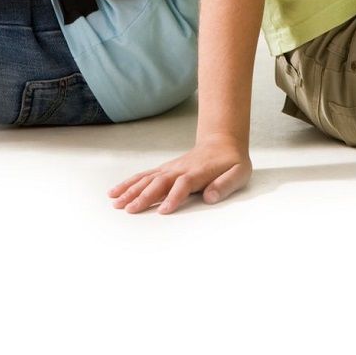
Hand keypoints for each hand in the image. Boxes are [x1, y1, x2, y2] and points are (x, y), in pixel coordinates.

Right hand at [109, 138, 251, 213]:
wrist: (222, 143)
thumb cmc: (232, 162)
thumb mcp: (239, 173)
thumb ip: (225, 184)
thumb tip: (210, 197)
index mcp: (199, 173)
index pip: (183, 185)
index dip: (173, 197)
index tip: (164, 211)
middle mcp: (180, 169)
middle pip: (160, 182)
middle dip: (144, 196)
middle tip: (129, 210)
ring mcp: (170, 168)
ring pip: (148, 178)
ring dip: (131, 190)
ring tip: (115, 202)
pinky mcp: (165, 169)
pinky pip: (144, 176)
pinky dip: (129, 183)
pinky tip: (116, 192)